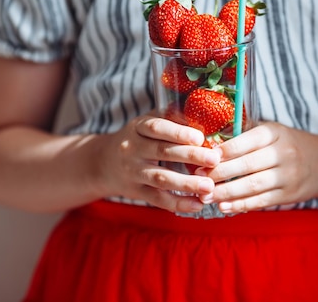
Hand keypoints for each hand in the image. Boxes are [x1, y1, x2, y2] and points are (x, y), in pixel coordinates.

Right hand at [93, 113, 220, 212]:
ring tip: (209, 187)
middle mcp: (133, 148)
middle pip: (162, 152)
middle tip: (214, 159)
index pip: (157, 127)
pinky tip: (197, 204)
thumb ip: (171, 117)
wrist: (103, 163)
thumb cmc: (138, 138)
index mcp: (138, 127)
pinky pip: (158, 199)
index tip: (200, 137)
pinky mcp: (136, 191)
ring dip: (187, 183)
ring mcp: (133, 172)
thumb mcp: (147, 122)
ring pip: (161, 178)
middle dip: (190, 156)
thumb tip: (206, 112)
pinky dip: (178, 203)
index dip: (178, 132)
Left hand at [196, 122, 317, 213]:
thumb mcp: (271, 131)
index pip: (246, 141)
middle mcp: (283, 153)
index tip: (204, 158)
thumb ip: (244, 134)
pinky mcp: (288, 195)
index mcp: (275, 133)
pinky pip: (261, 202)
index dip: (223, 151)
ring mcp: (288, 176)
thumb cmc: (285, 144)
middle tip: (198, 179)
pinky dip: (240, 205)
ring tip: (206, 196)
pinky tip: (223, 207)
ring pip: (252, 186)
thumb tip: (209, 143)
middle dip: (219, 173)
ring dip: (226, 193)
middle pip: (247, 165)